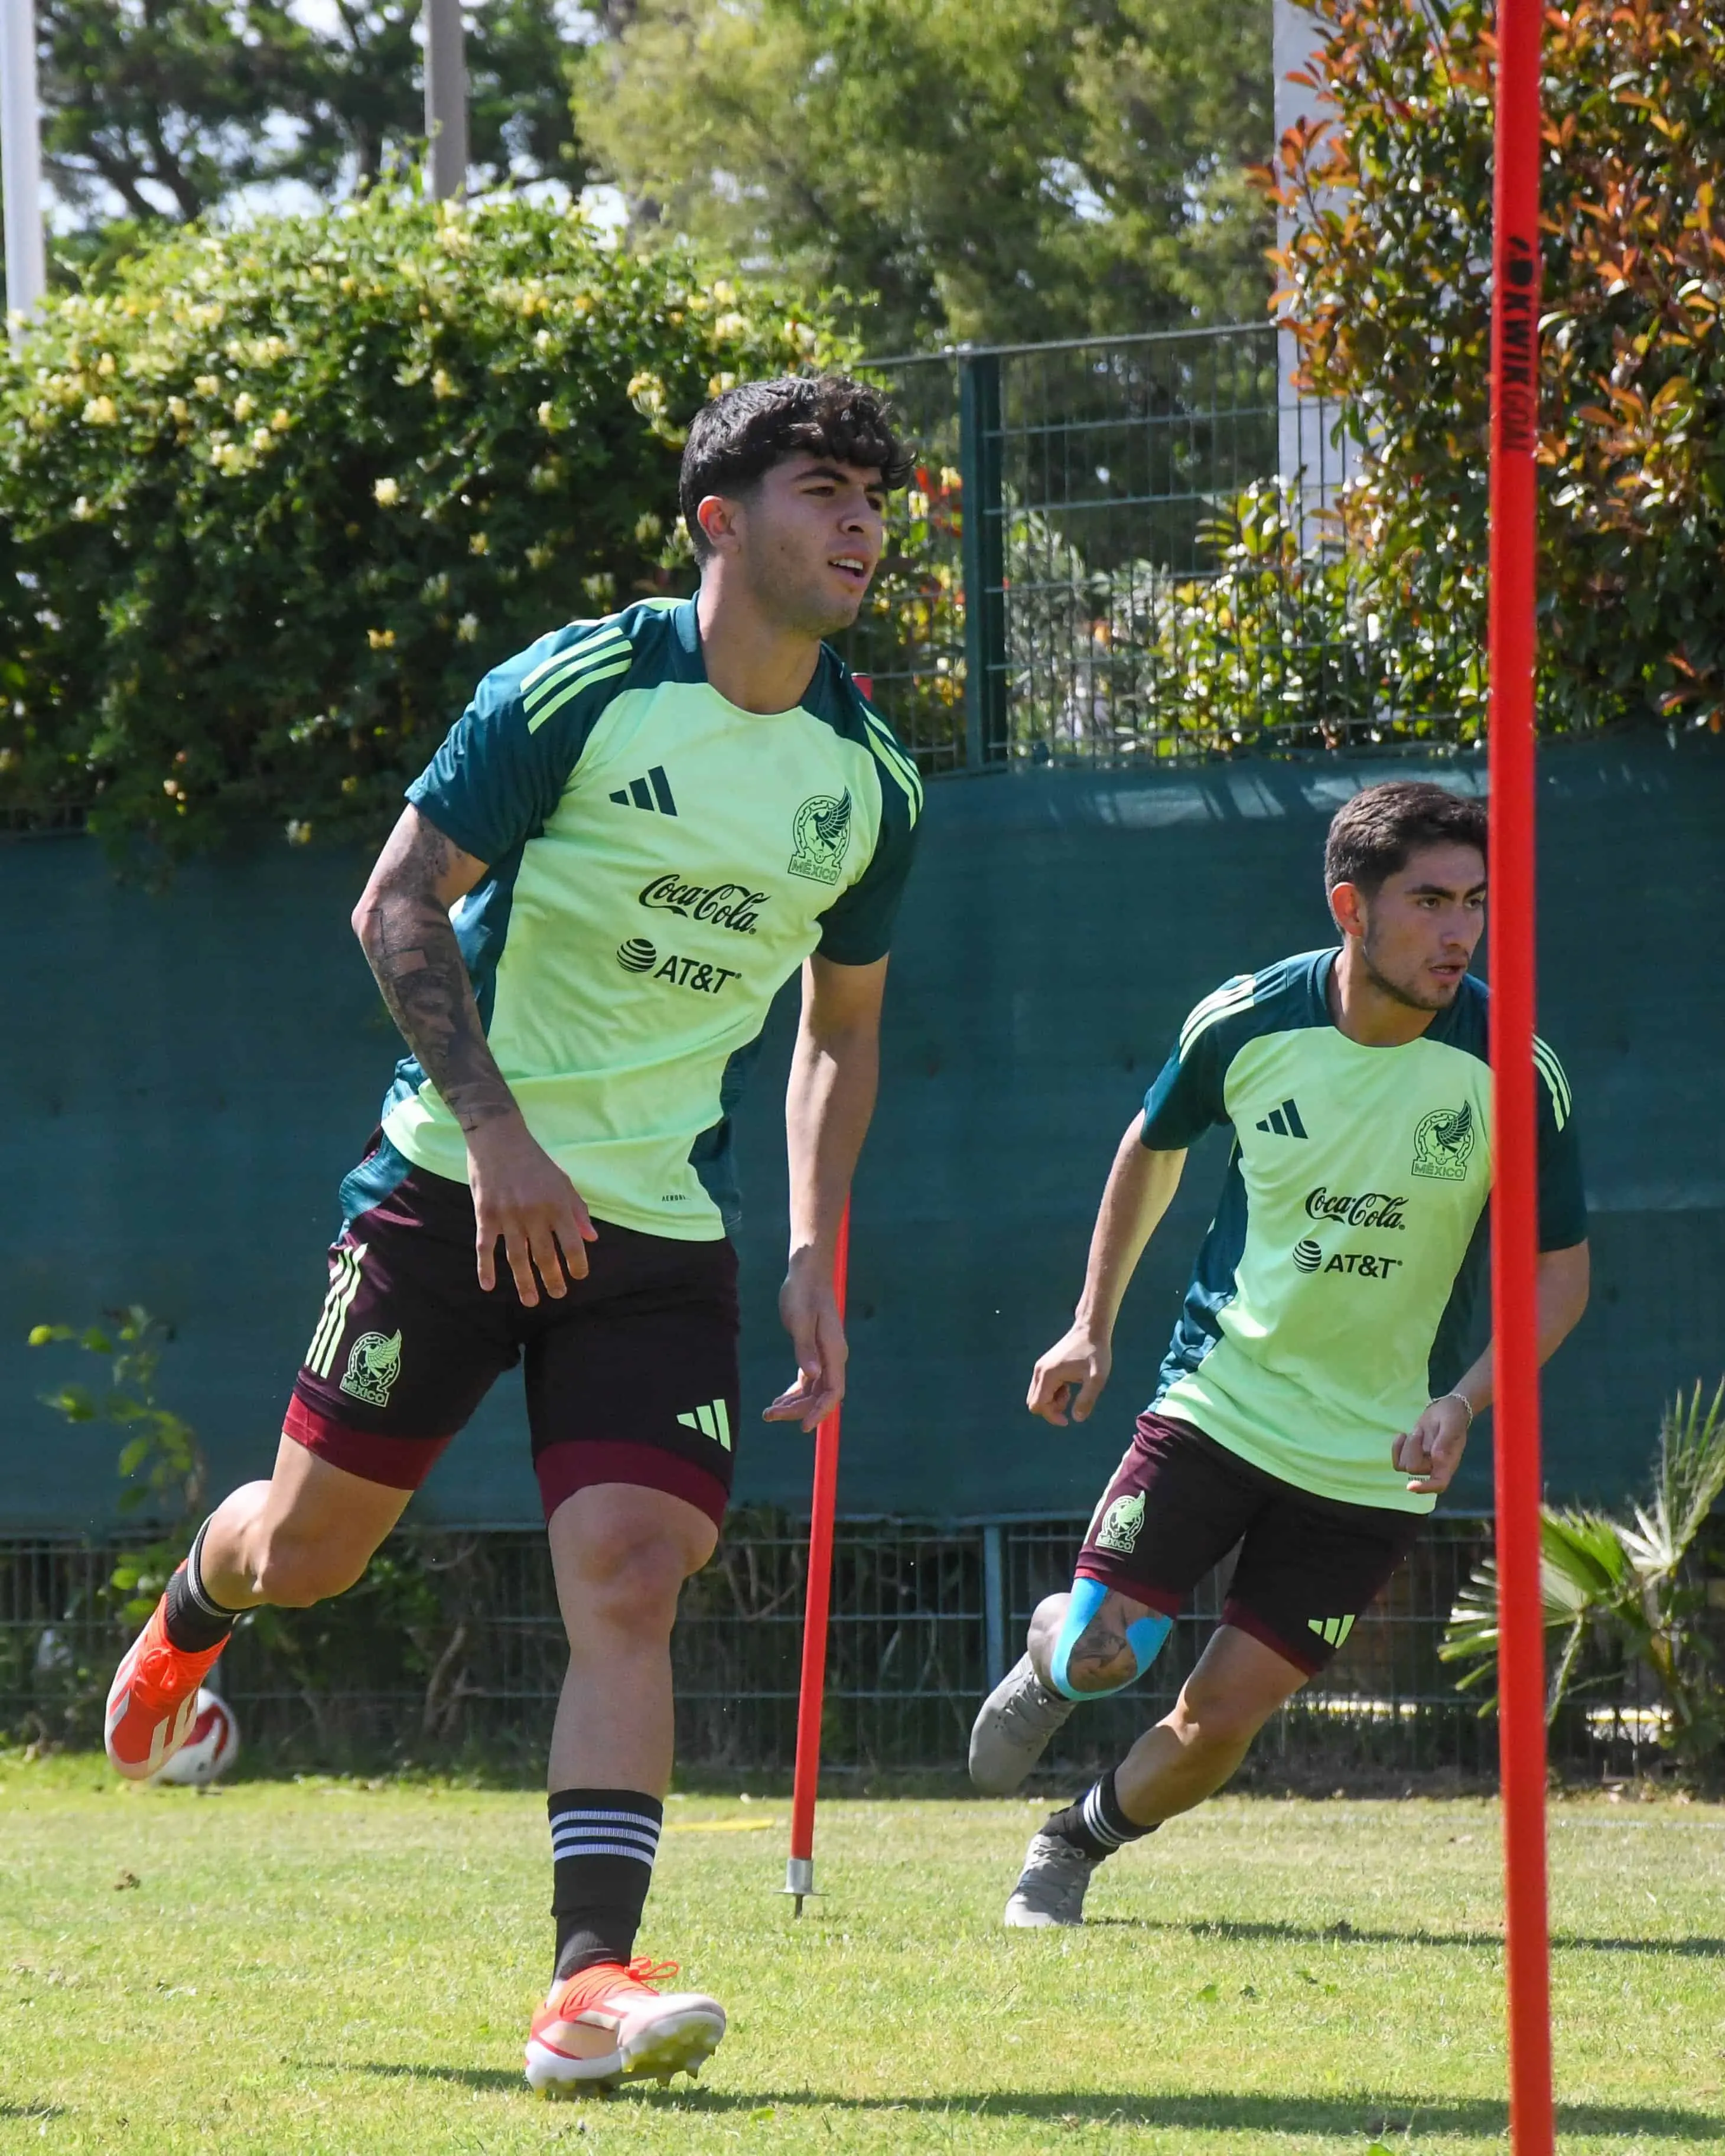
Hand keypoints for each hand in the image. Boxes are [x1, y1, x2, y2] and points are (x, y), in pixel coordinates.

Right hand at [465, 1115, 596, 1302]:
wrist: (498, 1138)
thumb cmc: (535, 1161)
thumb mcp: (562, 1181)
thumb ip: (577, 1210)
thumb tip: (592, 1237)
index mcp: (557, 1205)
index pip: (572, 1243)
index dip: (577, 1264)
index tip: (579, 1276)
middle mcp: (534, 1213)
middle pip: (545, 1256)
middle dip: (553, 1279)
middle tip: (558, 1295)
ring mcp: (508, 1216)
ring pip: (518, 1258)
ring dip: (524, 1282)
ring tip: (531, 1301)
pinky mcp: (485, 1215)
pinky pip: (485, 1247)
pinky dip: (486, 1268)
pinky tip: (489, 1286)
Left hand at [765, 1249, 846, 1431]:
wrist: (807, 1274)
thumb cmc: (803, 1293)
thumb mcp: (800, 1319)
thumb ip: (805, 1348)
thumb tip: (812, 1375)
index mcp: (834, 1352)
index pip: (833, 1391)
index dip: (820, 1411)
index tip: (803, 1426)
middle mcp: (832, 1358)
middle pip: (821, 1396)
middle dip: (798, 1410)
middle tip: (770, 1415)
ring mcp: (824, 1357)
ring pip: (813, 1391)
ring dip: (794, 1404)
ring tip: (769, 1412)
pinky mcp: (814, 1353)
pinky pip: (807, 1382)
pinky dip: (794, 1393)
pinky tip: (778, 1400)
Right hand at [1028, 1323, 1111, 1424]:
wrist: (1091, 1329)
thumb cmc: (1095, 1353)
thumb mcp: (1096, 1379)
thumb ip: (1086, 1399)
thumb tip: (1077, 1419)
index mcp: (1049, 1375)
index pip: (1038, 1405)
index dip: (1051, 1416)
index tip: (1067, 1420)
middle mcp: (1040, 1371)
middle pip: (1034, 1402)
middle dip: (1051, 1409)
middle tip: (1070, 1401)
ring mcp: (1041, 1367)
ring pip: (1038, 1394)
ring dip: (1053, 1400)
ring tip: (1072, 1391)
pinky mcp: (1045, 1364)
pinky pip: (1042, 1386)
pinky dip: (1053, 1392)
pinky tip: (1069, 1384)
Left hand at [1392, 1394, 1471, 1494]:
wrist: (1447, 1409)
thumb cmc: (1453, 1417)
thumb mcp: (1451, 1425)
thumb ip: (1445, 1441)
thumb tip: (1437, 1458)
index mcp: (1448, 1463)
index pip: (1439, 1484)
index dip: (1426, 1488)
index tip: (1410, 1486)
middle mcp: (1435, 1467)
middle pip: (1414, 1469)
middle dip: (1413, 1448)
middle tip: (1421, 1432)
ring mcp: (1423, 1462)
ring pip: (1404, 1465)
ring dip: (1407, 1446)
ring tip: (1418, 1432)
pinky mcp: (1413, 1456)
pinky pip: (1398, 1461)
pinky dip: (1396, 1448)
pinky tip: (1402, 1435)